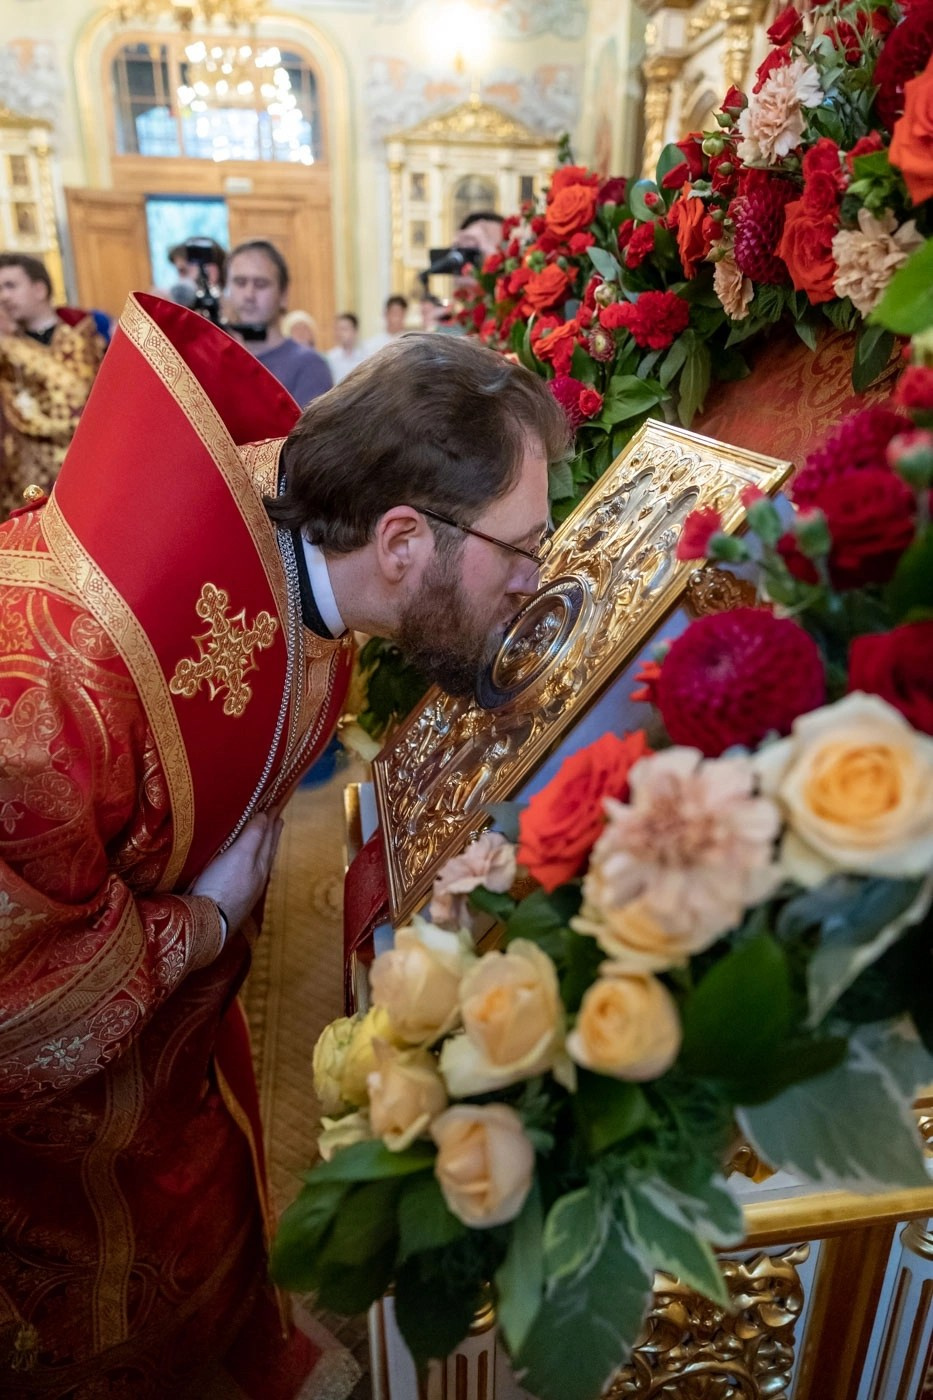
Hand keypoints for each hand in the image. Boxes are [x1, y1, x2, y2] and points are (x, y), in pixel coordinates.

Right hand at [191, 813, 283, 931]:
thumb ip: (253, 836)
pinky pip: (249, 871)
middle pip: (267, 849)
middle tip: (277, 818)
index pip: (268, 837)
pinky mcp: (235, 896)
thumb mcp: (240, 856)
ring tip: (266, 837)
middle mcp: (258, 876)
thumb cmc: (224, 886)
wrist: (210, 923)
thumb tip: (265, 817)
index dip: (271, 820)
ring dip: (264, 846)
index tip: (275, 806)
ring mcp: (247, 888)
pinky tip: (248, 864)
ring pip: (260, 861)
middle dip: (272, 833)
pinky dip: (252, 860)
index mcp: (261, 864)